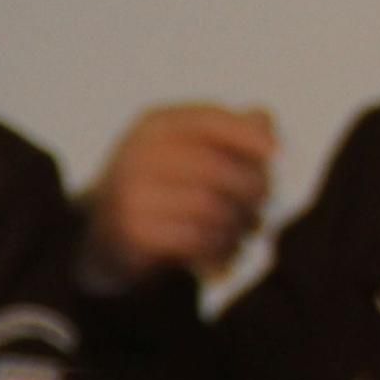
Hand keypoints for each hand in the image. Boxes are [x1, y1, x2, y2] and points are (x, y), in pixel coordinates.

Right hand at [83, 103, 278, 291]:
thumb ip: (227, 132)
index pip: (210, 121)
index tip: (280, 155)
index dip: (250, 136)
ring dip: (237, 228)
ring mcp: (131, 193)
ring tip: (243, 238)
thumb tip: (266, 122)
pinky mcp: (132, 233)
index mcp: (152, 127)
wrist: (99, 244)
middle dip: (250, 193)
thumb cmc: (156, 194)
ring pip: (210, 208)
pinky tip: (223, 259)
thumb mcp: (184, 154)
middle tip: (261, 211)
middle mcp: (138, 154)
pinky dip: (218, 252)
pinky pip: (194, 240)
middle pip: (216, 168)